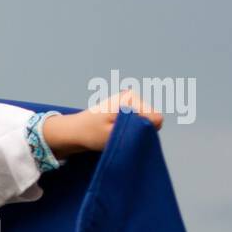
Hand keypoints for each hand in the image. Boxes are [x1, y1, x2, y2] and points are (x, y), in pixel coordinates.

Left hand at [42, 89, 163, 158]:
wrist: (73, 132)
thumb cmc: (90, 133)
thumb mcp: (114, 133)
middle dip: (139, 130)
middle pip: (151, 119)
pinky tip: (116, 131)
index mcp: (131, 98)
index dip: (145, 131)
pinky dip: (129, 129)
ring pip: (144, 122)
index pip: (156, 118)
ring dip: (133, 130)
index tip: (127, 135)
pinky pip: (137, 121)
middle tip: (119, 135)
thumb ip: (137, 127)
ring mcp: (128, 101)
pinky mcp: (125, 108)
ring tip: (116, 133)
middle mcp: (132, 96)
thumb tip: (159, 121)